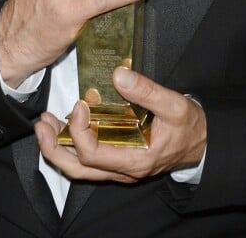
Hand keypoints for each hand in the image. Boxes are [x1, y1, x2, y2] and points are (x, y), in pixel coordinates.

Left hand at [35, 67, 206, 182]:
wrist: (201, 142)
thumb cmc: (189, 126)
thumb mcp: (174, 104)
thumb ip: (147, 90)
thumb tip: (119, 75)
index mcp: (136, 160)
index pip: (94, 155)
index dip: (80, 132)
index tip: (80, 105)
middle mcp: (123, 170)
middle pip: (78, 169)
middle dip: (54, 147)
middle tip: (43, 123)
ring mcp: (119, 168)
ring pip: (80, 169)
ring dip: (58, 148)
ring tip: (46, 125)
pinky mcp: (118, 160)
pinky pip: (88, 162)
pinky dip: (71, 146)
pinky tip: (65, 127)